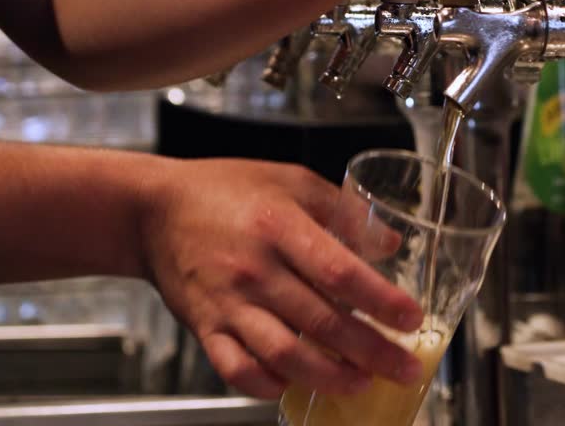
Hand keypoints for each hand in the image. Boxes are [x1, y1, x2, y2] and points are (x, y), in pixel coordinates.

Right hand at [140, 159, 423, 398]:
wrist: (153, 211)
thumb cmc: (224, 190)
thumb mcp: (289, 179)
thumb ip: (341, 209)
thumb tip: (387, 242)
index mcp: (280, 227)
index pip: (341, 272)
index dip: (381, 301)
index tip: (411, 320)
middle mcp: (255, 269)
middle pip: (322, 322)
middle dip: (372, 352)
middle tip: (405, 368)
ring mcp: (227, 303)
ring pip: (284, 354)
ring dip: (328, 377)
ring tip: (361, 384)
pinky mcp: (205, 326)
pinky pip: (237, 368)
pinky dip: (267, 384)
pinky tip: (293, 385)